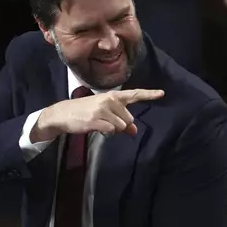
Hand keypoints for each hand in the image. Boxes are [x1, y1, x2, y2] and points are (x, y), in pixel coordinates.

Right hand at [31, 89, 164, 141]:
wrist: (63, 114)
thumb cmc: (86, 112)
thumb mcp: (105, 113)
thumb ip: (122, 121)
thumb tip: (134, 132)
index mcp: (113, 96)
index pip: (134, 94)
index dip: (149, 94)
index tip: (162, 93)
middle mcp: (110, 100)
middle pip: (128, 119)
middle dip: (120, 124)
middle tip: (105, 121)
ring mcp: (103, 109)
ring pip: (121, 126)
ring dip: (112, 129)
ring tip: (99, 123)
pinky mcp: (96, 119)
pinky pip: (111, 131)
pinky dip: (105, 133)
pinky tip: (95, 127)